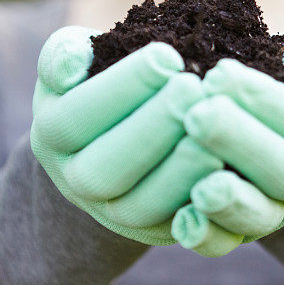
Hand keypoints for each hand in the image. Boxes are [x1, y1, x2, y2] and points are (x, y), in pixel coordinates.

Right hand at [30, 27, 223, 244]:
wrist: (111, 132)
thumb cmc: (98, 76)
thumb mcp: (73, 58)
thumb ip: (65, 54)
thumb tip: (74, 63)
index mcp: (53, 132)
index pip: (79, 114)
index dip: (123, 86)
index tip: (167, 55)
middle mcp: (75, 180)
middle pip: (104, 169)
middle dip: (152, 128)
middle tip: (194, 89)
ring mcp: (113, 212)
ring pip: (139, 208)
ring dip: (179, 171)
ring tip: (213, 133)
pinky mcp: (153, 230)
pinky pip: (176, 230)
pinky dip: (203, 207)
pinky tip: (229, 172)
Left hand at [171, 30, 283, 256]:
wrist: (282, 134)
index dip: (264, 100)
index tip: (219, 72)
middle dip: (240, 142)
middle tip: (197, 114)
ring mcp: (275, 211)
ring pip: (260, 216)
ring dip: (229, 200)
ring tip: (199, 181)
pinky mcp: (240, 234)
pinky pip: (226, 245)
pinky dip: (207, 236)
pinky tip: (183, 219)